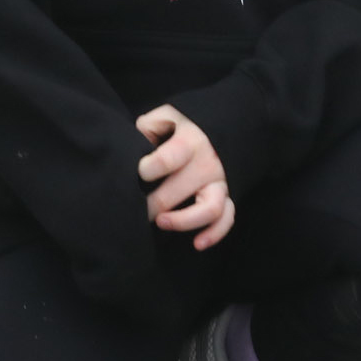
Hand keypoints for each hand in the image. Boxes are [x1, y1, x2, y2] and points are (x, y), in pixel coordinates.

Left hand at [135, 105, 234, 249]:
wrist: (218, 129)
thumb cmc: (182, 127)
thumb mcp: (165, 117)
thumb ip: (147, 127)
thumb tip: (134, 146)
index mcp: (190, 140)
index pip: (169, 159)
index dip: (148, 169)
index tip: (137, 174)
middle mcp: (208, 163)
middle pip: (178, 191)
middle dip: (151, 204)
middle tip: (134, 208)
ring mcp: (219, 182)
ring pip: (209, 209)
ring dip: (183, 221)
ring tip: (161, 223)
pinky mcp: (226, 197)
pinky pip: (227, 219)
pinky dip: (215, 234)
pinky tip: (197, 244)